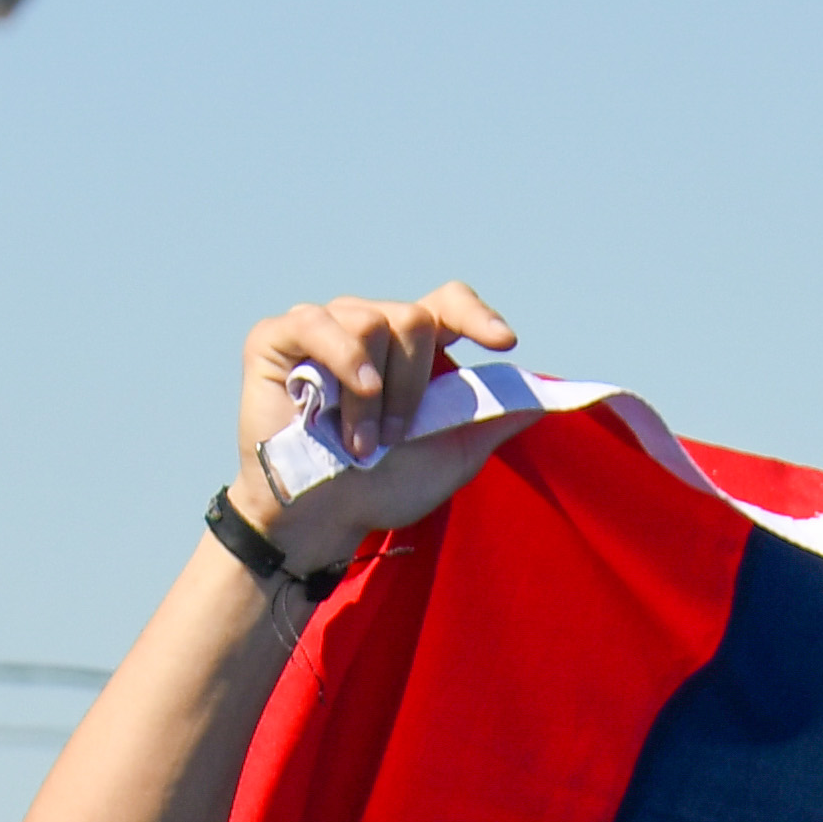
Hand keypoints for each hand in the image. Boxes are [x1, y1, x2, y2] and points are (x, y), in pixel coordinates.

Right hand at [235, 284, 528, 569]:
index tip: (503, 343)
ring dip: (373, 395)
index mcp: (408, 346)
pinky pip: (319, 322)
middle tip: (393, 440)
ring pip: (371, 320)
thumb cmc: (382, 488)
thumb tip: (545, 395)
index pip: (448, 303)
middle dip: (413, 386)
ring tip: (358, 442)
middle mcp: (366, 325)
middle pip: (413, 318)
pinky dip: (342, 361)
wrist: (322, 519)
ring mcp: (321, 326)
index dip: (477, 315)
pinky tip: (342, 399)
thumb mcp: (451, 455)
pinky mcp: (276, 337)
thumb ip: (492, 418)